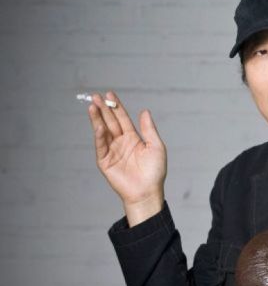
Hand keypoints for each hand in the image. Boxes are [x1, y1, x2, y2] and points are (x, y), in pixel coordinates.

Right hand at [88, 90, 166, 225]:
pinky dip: (98, 134)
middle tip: (96, 95)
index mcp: (133, 138)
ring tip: (92, 105)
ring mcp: (111, 151)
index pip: (122, 118)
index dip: (116, 106)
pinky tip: (98, 123)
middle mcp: (120, 142)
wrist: (147, 191)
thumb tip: (145, 111)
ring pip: (103, 131)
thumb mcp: (156, 147)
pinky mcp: (104, 161)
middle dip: (103, 109)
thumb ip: (149, 129)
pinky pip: (101, 145)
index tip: (110, 93)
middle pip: (110, 122)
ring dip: (97, 118)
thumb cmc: (155, 171)